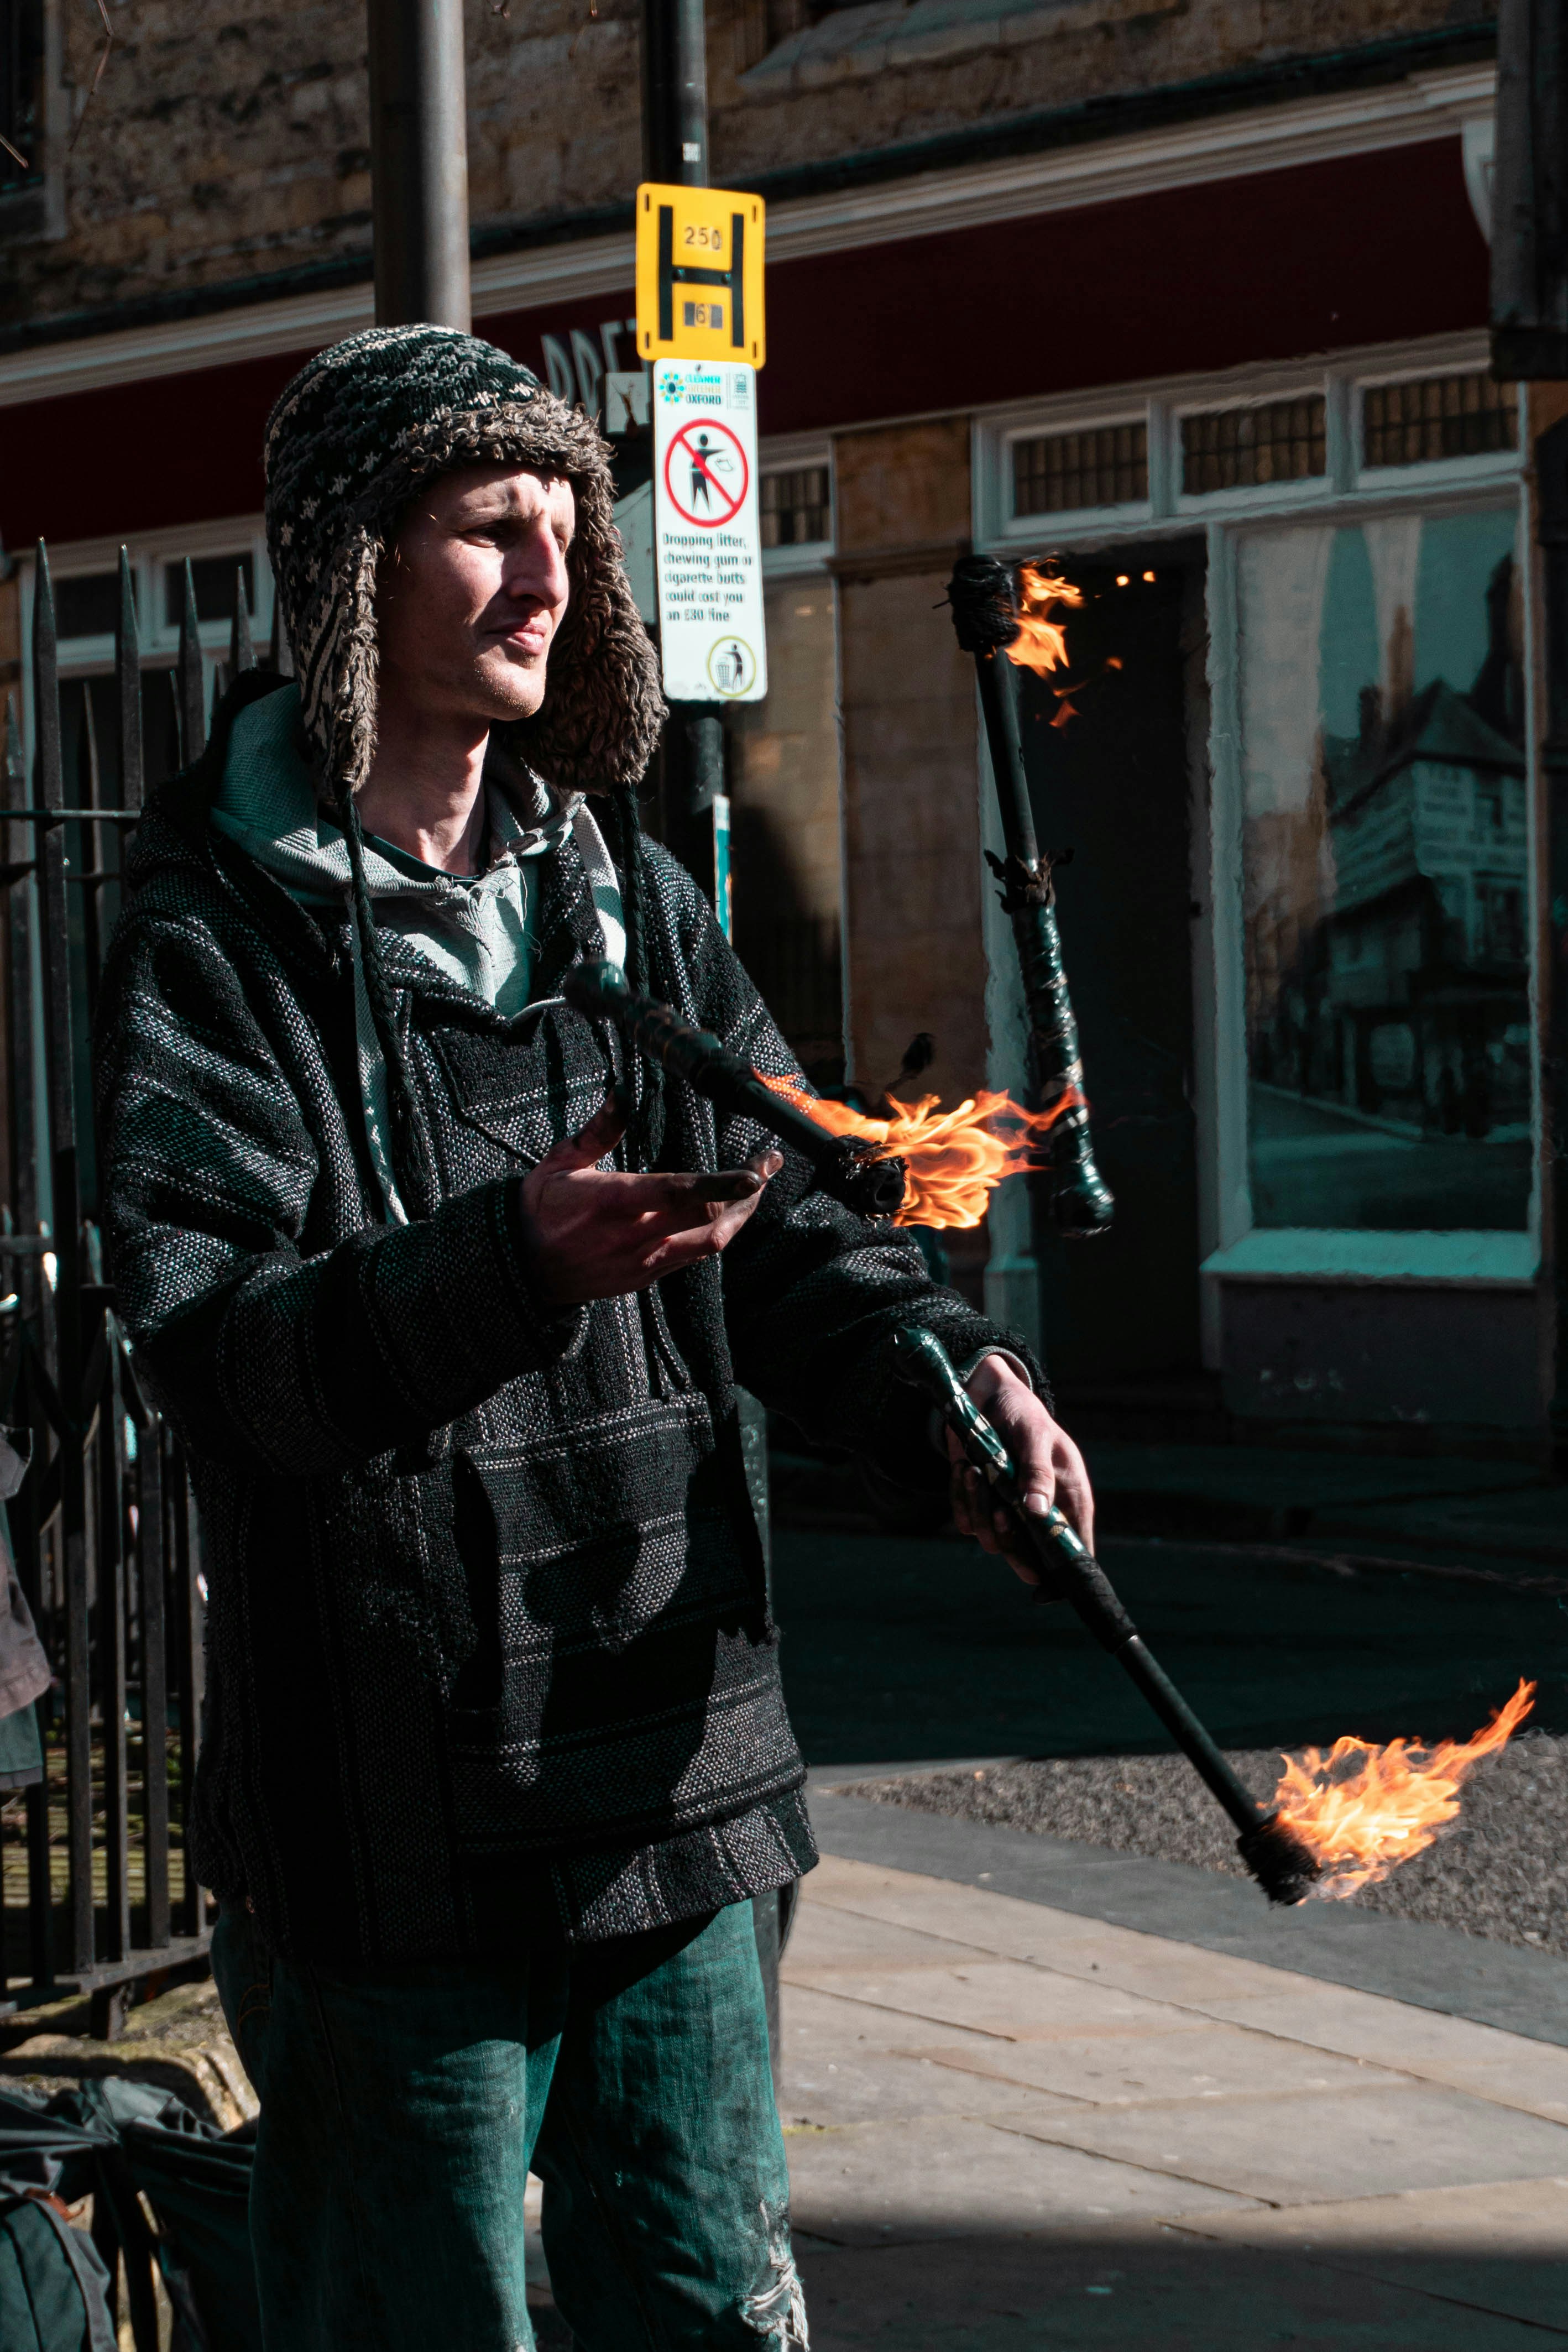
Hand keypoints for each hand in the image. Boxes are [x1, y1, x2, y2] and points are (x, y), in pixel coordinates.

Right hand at [518, 1097, 782, 1306]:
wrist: (521, 1269)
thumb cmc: (540, 1209)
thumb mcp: (560, 1162)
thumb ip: (598, 1130)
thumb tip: (622, 1094)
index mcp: (617, 1200)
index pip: (681, 1192)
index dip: (723, 1184)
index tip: (755, 1173)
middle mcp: (638, 1234)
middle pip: (711, 1218)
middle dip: (748, 1191)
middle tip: (769, 1164)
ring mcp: (646, 1261)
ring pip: (711, 1242)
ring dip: (741, 1215)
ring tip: (756, 1189)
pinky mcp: (647, 1277)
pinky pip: (694, 1256)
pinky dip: (716, 1233)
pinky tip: (725, 1213)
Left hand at [947, 1353, 1094, 1585]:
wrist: (985, 1395)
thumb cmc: (1023, 1413)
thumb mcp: (1035, 1436)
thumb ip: (1038, 1473)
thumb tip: (1038, 1513)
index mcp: (1070, 1501)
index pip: (1073, 1551)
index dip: (1061, 1576)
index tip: (1041, 1587)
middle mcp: (1040, 1514)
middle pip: (1028, 1559)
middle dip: (1009, 1542)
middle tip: (999, 1512)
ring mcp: (1008, 1511)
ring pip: (992, 1541)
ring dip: (980, 1510)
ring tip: (976, 1471)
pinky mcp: (979, 1502)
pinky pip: (967, 1521)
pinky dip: (962, 1498)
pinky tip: (965, 1467)